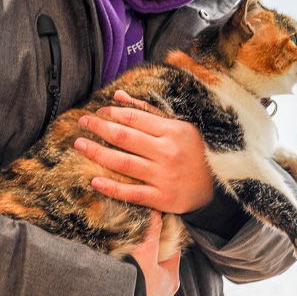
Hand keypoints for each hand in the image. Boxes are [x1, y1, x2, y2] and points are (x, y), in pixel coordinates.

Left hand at [74, 90, 213, 213]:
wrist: (217, 188)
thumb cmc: (194, 153)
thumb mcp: (178, 126)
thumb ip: (147, 111)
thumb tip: (118, 96)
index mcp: (172, 131)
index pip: (133, 118)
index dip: (111, 114)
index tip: (97, 113)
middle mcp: (167, 152)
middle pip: (124, 137)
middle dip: (98, 128)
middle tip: (82, 123)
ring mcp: (164, 177)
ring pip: (123, 163)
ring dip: (97, 153)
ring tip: (80, 145)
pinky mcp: (162, 199)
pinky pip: (132, 193)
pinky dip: (112, 187)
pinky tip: (94, 180)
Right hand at [130, 212, 180, 295]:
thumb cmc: (135, 286)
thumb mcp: (144, 255)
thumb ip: (151, 233)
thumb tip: (156, 212)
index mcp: (171, 280)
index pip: (173, 253)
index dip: (165, 238)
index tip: (157, 227)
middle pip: (160, 269)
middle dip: (150, 257)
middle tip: (138, 243)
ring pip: (148, 284)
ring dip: (139, 274)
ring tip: (125, 262)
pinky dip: (131, 287)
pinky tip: (119, 282)